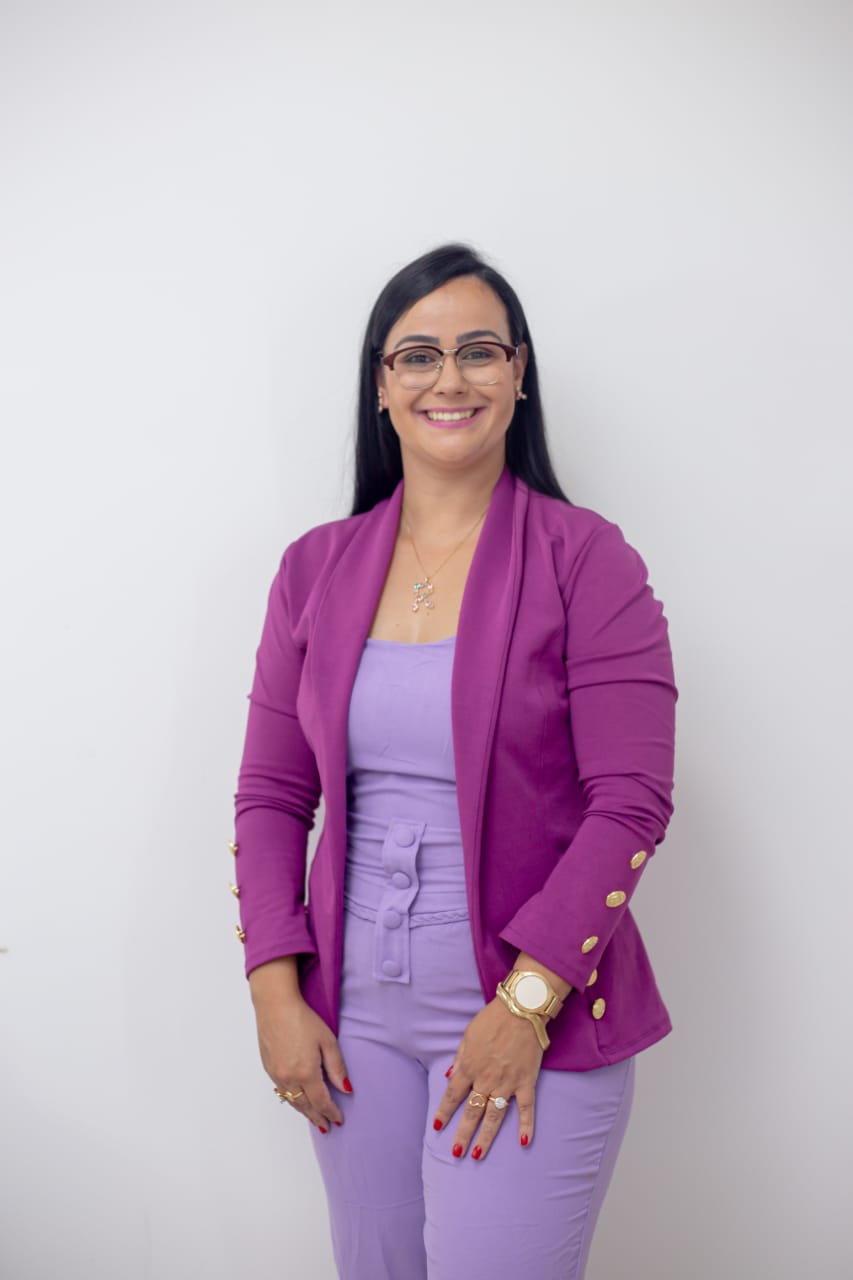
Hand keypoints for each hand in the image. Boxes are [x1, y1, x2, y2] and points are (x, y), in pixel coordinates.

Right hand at [250, 960, 351, 1132]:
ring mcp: (276, 1074)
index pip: (321, 1102)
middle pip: (305, 1106)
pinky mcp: (268, 1068)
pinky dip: (291, 1099)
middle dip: (317, 1117)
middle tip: (326, 1127)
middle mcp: (289, 1078)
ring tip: (314, 1118)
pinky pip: (281, 1090)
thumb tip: (346, 1089)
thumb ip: (337, 1067)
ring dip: (303, 1111)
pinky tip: (297, 1099)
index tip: (339, 1120)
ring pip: (292, 1101)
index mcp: (306, 1073)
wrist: (275, 1005)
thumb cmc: (303, 1019)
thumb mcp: (327, 1041)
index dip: (331, 1112)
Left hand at [432, 998, 542, 1159]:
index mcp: (470, 1066)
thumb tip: (449, 1077)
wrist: (521, 1009)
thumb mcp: (468, 1035)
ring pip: (494, 1115)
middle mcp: (486, 1079)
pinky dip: (526, 1125)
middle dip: (462, 1133)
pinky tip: (523, 1142)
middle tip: (456, 1153)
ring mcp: (507, 1083)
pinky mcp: (526, 1082)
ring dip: (486, 1137)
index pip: (453, 1095)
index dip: (445, 1112)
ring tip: (477, 1154)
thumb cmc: (492, 1019)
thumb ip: (460, 1058)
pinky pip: (526, 1108)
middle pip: (472, 1111)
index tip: (437, 1127)